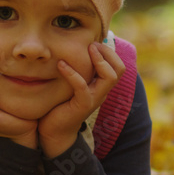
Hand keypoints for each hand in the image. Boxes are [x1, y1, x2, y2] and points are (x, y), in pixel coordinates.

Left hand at [38, 42, 124, 158]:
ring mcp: (94, 99)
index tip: (92, 43)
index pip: (118, 65)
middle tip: (91, 45)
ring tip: (85, 50)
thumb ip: (78, 69)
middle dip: (107, 53)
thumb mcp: (72, 83)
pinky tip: (61, 65)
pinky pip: (82, 86)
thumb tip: (74, 46)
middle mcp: (102, 91)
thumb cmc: (60, 103)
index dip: (109, 51)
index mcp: (101, 85)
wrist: (54, 131)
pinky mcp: (82, 105)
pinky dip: (72, 73)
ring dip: (98, 60)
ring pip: (110, 77)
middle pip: (119, 69)